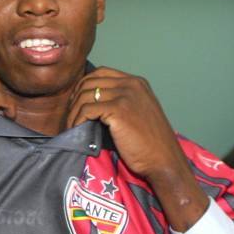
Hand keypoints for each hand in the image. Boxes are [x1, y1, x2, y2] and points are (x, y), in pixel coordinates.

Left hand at [66, 68, 208, 230]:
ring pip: (85, 95)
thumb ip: (121, 101)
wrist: (163, 160)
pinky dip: (77, 120)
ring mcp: (125, 95)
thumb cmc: (150, 144)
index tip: (76, 103)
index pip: (100, 73)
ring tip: (71, 126)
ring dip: (73, 112)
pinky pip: (87, 109)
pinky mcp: (118, 110)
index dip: (83, 86)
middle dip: (74, 99)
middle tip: (70, 116)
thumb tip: (92, 102)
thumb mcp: (139, 112)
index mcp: (136, 82)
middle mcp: (131, 84)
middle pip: (89, 82)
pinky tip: (76, 130)